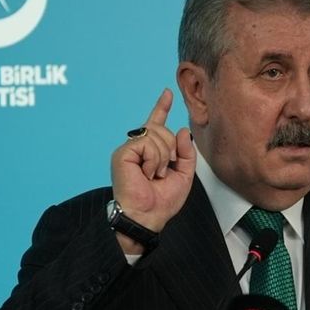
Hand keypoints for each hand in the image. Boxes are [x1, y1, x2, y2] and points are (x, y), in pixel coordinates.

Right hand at [110, 89, 195, 253]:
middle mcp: (138, 148)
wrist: (148, 216)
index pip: (156, 125)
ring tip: (155, 175)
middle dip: (172, 148)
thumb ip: (186, 152)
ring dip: (163, 157)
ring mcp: (129, 150)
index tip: (168, 93)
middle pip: (162, 128)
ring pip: (156, 134)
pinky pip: (147, 143)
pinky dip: (154, 160)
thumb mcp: (183, 175)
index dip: (162, 108)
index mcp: (151, 152)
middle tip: (165, 171)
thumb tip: (182, 131)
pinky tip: (147, 173)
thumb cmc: (162, 201)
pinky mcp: (122, 154)